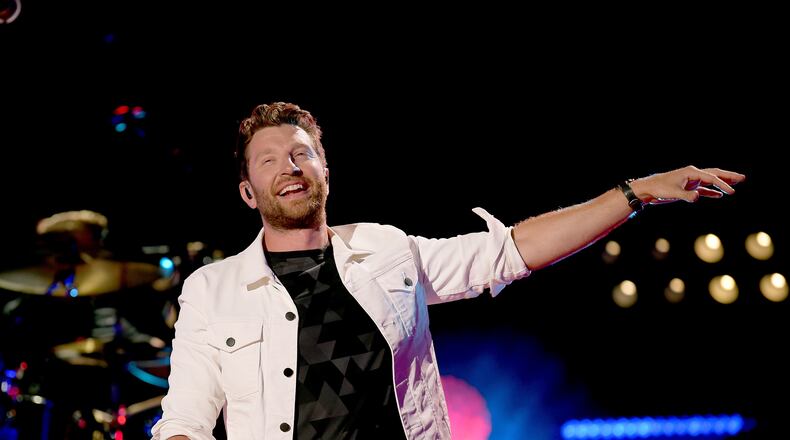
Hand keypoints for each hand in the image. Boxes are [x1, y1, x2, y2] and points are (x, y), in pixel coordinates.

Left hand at [631, 165, 745, 204]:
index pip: (711, 178)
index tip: (731, 192)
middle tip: (743, 178)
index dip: (722, 185)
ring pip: (710, 181)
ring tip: (736, 183)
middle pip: (714, 174)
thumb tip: (697, 197)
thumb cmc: (659, 189)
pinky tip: (719, 195)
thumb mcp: (672, 193)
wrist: (648, 189)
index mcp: (691, 172)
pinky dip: (711, 192)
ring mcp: (691, 181)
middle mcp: (693, 174)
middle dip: (728, 177)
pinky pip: (703, 189)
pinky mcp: (688, 188)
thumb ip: (686, 195)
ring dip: (722, 183)